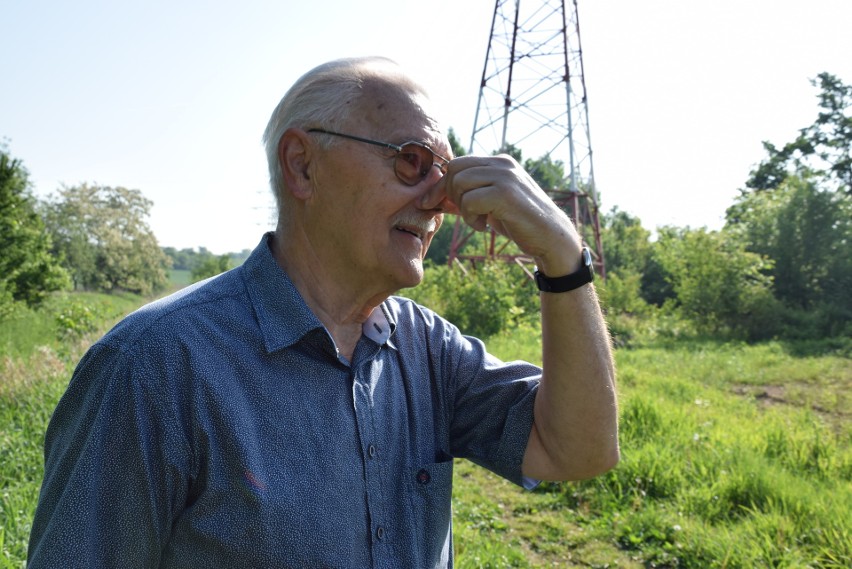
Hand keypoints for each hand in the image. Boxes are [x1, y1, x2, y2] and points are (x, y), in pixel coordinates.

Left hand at [423, 154, 582, 274]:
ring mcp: (505, 177)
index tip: (433, 203)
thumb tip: (436, 193)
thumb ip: (471, 191)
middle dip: (449, 195)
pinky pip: (470, 201)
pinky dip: (471, 218)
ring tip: (478, 221)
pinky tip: (485, 226)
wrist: (550, 236)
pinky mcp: (505, 194)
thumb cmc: (519, 221)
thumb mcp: (492, 201)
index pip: (458, 163)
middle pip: (455, 170)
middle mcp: (502, 163)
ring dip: (462, 208)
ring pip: (459, 183)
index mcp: (499, 162)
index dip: (442, 185)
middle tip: (465, 214)